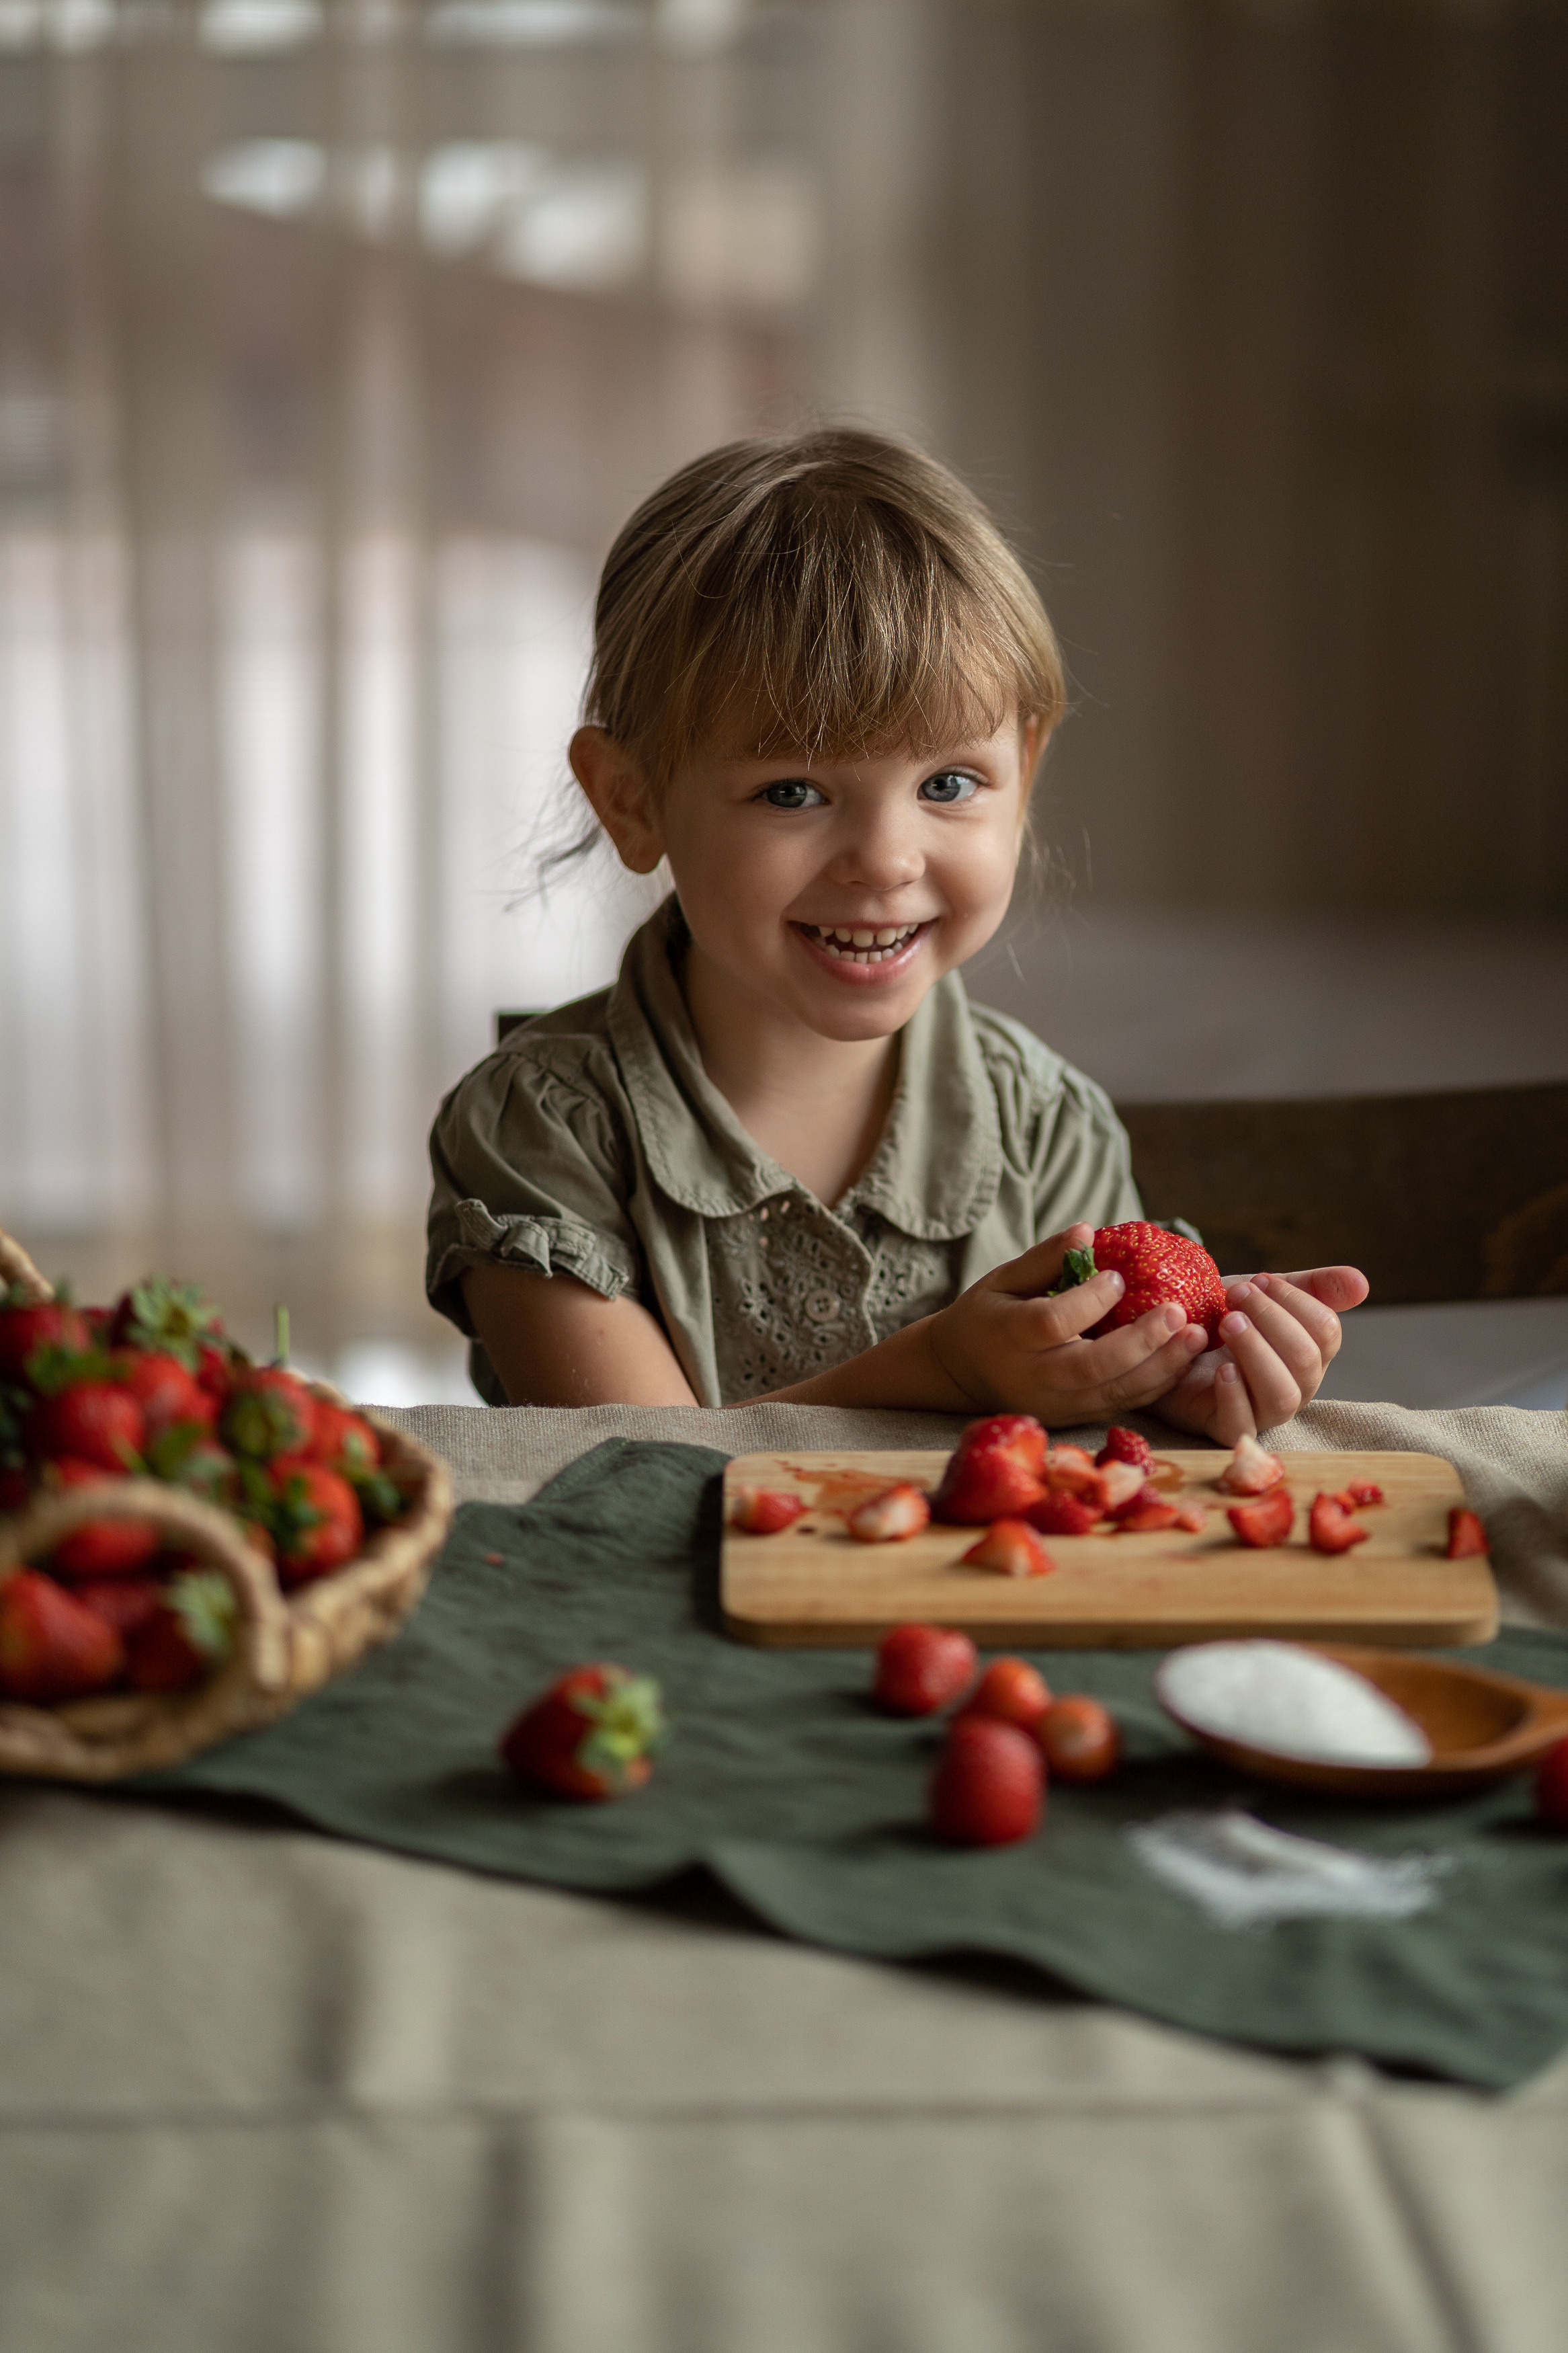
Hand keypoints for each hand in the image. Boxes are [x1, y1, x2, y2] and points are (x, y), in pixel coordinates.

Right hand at [925, 1224, 1210, 1426]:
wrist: (958, 1374)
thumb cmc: (986, 1316)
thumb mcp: (1003, 1280)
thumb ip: (1044, 1258)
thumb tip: (1087, 1231)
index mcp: (1010, 1337)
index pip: (1055, 1322)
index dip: (1090, 1301)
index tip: (1118, 1277)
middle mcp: (1033, 1377)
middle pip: (1092, 1366)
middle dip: (1141, 1342)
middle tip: (1179, 1313)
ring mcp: (1054, 1404)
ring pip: (1113, 1393)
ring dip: (1161, 1368)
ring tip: (1197, 1338)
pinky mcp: (1072, 1418)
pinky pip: (1120, 1405)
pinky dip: (1155, 1386)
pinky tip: (1182, 1360)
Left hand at [1154, 1265, 1368, 1444]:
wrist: (1163, 1343)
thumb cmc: (1216, 1320)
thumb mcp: (1260, 1295)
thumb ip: (1308, 1288)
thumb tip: (1362, 1283)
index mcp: (1308, 1354)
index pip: (1326, 1332)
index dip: (1295, 1302)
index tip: (1258, 1280)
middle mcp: (1293, 1386)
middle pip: (1306, 1361)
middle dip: (1272, 1321)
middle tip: (1235, 1297)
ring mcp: (1262, 1412)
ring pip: (1282, 1396)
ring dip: (1256, 1353)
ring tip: (1227, 1324)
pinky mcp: (1226, 1428)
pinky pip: (1242, 1425)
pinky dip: (1234, 1395)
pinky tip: (1219, 1368)